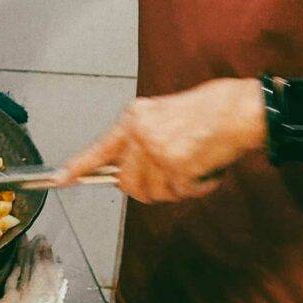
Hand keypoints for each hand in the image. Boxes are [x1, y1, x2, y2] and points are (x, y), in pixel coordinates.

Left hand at [60, 78, 266, 203]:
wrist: (243, 108)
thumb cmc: (212, 109)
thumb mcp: (164, 113)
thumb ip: (142, 139)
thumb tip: (127, 170)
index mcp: (134, 118)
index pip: (99, 148)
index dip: (77, 167)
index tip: (59, 179)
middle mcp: (139, 134)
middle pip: (128, 184)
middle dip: (149, 187)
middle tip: (175, 172)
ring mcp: (156, 152)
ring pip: (154, 193)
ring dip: (178, 187)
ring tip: (196, 163)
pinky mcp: (176, 167)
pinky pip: (181, 194)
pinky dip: (199, 187)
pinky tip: (209, 166)